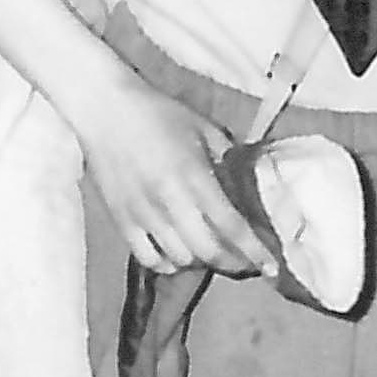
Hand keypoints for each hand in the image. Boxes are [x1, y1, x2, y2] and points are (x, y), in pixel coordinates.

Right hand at [76, 82, 271, 279]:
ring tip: (210, 252)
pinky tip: (177, 254)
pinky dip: (168, 263)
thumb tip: (249, 183)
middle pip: (208, 252)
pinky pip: (148, 259)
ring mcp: (143, 215)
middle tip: (245, 261)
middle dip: (233, 263)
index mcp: (194, 177)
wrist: (104, 109)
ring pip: (179, 260)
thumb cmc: (157, 113)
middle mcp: (170, 203)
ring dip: (201, 261)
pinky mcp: (121, 221)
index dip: (255, 251)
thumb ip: (228, 158)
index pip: (232, 227)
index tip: (271, 267)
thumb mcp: (203, 128)